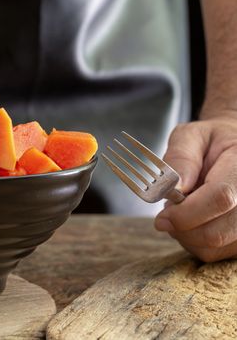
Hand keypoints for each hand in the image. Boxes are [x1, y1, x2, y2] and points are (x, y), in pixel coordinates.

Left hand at [154, 115, 236, 261]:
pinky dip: (196, 243)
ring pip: (215, 248)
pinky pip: (216, 255)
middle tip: (167, 214)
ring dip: (187, 236)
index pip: (220, 198)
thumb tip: (175, 186)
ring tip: (183, 213)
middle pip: (218, 231)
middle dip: (182, 228)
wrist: (233, 150)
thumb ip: (181, 156)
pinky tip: (195, 223)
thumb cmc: (210, 143)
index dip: (186, 213)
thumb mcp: (191, 136)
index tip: (161, 217)